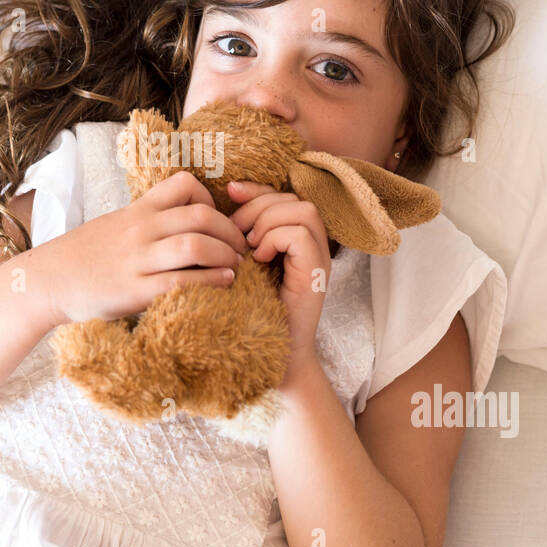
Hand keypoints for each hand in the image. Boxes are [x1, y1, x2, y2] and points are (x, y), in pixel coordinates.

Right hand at [38, 171, 249, 325]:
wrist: (46, 280)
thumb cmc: (84, 255)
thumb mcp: (115, 224)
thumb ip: (146, 220)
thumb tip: (181, 222)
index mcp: (137, 210)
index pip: (184, 184)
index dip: (211, 197)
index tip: (218, 218)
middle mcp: (140, 229)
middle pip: (200, 215)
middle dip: (230, 231)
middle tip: (241, 247)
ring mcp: (137, 260)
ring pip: (195, 245)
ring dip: (225, 255)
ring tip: (235, 266)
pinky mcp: (134, 291)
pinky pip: (181, 281)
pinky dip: (210, 281)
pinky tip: (223, 283)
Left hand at [226, 180, 330, 382]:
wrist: (269, 355)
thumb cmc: (249, 312)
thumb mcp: (242, 264)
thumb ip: (241, 235)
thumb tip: (226, 195)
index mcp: (295, 240)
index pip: (282, 196)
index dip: (257, 190)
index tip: (230, 193)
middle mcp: (314, 245)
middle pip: (293, 198)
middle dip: (259, 206)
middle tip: (237, 233)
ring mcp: (319, 258)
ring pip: (302, 210)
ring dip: (268, 221)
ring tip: (249, 246)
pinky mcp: (317, 272)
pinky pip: (300, 234)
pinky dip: (275, 239)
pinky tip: (258, 259)